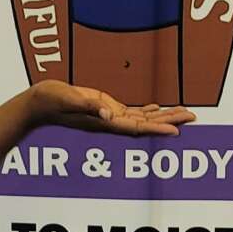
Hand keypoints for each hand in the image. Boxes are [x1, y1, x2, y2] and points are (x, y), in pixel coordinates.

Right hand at [27, 82, 195, 138]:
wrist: (39, 103)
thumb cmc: (51, 101)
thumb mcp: (69, 100)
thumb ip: (88, 107)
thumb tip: (108, 114)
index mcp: (104, 123)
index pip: (136, 128)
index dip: (157, 129)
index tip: (177, 131)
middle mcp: (111, 122)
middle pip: (146, 125)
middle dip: (171, 121)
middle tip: (193, 117)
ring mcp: (109, 117)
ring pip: (143, 119)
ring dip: (165, 116)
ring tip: (185, 113)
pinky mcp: (105, 109)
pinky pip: (132, 113)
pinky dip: (148, 111)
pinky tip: (159, 108)